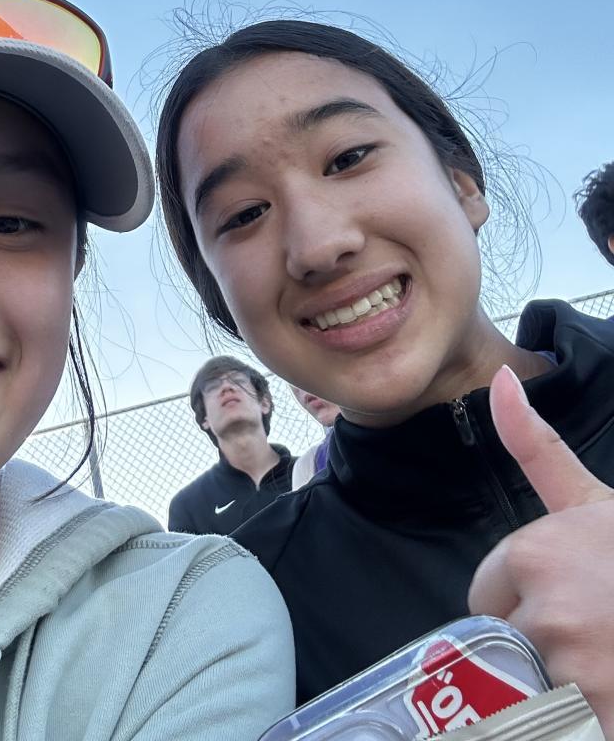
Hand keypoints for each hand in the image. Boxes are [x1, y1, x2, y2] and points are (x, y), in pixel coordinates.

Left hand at [468, 365, 613, 734]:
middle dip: (539, 646)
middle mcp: (544, 616)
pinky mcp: (596, 723)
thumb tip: (501, 380)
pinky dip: (580, 719)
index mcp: (534, 557)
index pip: (483, 597)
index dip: (522, 601)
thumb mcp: (595, 501)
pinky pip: (556, 725)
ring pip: (526, 694)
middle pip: (501, 646)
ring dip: (561, 690)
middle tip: (597, 637)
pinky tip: (607, 699)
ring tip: (605, 667)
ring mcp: (572, 679)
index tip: (572, 598)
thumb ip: (536, 447)